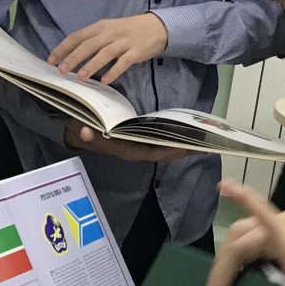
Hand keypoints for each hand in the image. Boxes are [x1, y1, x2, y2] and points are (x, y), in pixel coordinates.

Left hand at [49, 13, 169, 83]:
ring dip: (91, 65)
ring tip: (80, 77)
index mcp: (101, 26)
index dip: (64, 48)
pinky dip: (114, 71)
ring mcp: (123, 42)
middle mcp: (110, 33)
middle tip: (61, 70)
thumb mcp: (110, 28)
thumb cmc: (130, 29)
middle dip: (73, 58)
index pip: (78, 36)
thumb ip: (94, 38)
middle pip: (88, 45)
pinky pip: (123, 62)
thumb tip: (74, 52)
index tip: (52, 59)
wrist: (157, 26)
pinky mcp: (136, 52)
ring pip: (104, 54)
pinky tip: (106, 81)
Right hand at [64, 121, 189, 163]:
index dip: (169, 151)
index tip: (186, 148)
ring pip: (164, 149)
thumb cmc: (85, 131)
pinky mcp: (140, 142)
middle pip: (164, 154)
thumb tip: (85, 132)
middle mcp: (136, 151)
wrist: (80, 133)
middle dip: (183, 150)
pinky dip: (172, 140)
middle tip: (204, 146)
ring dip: (181, 146)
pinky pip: (160, 143)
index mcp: (127, 150)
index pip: (153, 153)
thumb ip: (86, 133)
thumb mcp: (84, 131)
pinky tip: (183, 134)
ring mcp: (139, 147)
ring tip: (199, 140)